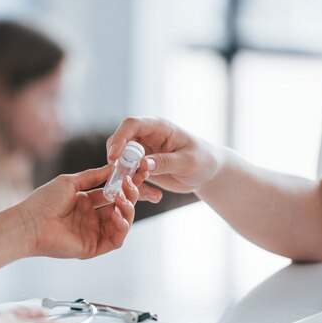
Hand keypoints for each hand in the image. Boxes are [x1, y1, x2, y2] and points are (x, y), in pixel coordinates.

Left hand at [16, 165, 142, 258]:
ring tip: (122, 198)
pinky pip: (116, 239)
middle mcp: (91, 219)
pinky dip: (122, 226)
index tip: (137, 173)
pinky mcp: (93, 248)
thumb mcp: (70, 182)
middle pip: (121, 208)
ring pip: (122, 223)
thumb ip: (93, 176)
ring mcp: (93, 234)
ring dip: (127, 209)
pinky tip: (117, 213)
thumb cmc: (44, 201)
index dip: (126, 185)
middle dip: (131, 195)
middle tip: (131, 184)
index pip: (112, 194)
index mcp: (85, 203)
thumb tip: (113, 167)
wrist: (29, 223)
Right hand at [106, 117, 221, 195]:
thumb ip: (165, 162)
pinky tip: (154, 196)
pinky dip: (137, 189)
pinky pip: (130, 178)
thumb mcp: (187, 161)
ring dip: (128, 180)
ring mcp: (142, 153)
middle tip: (127, 180)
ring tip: (151, 193)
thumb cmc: (203, 160)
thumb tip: (143, 164)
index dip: (119, 138)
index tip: (113, 157)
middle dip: (118, 163)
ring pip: (121, 164)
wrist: (208, 173)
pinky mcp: (141, 169)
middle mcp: (146, 138)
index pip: (131, 125)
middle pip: (119, 144)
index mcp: (157, 128)